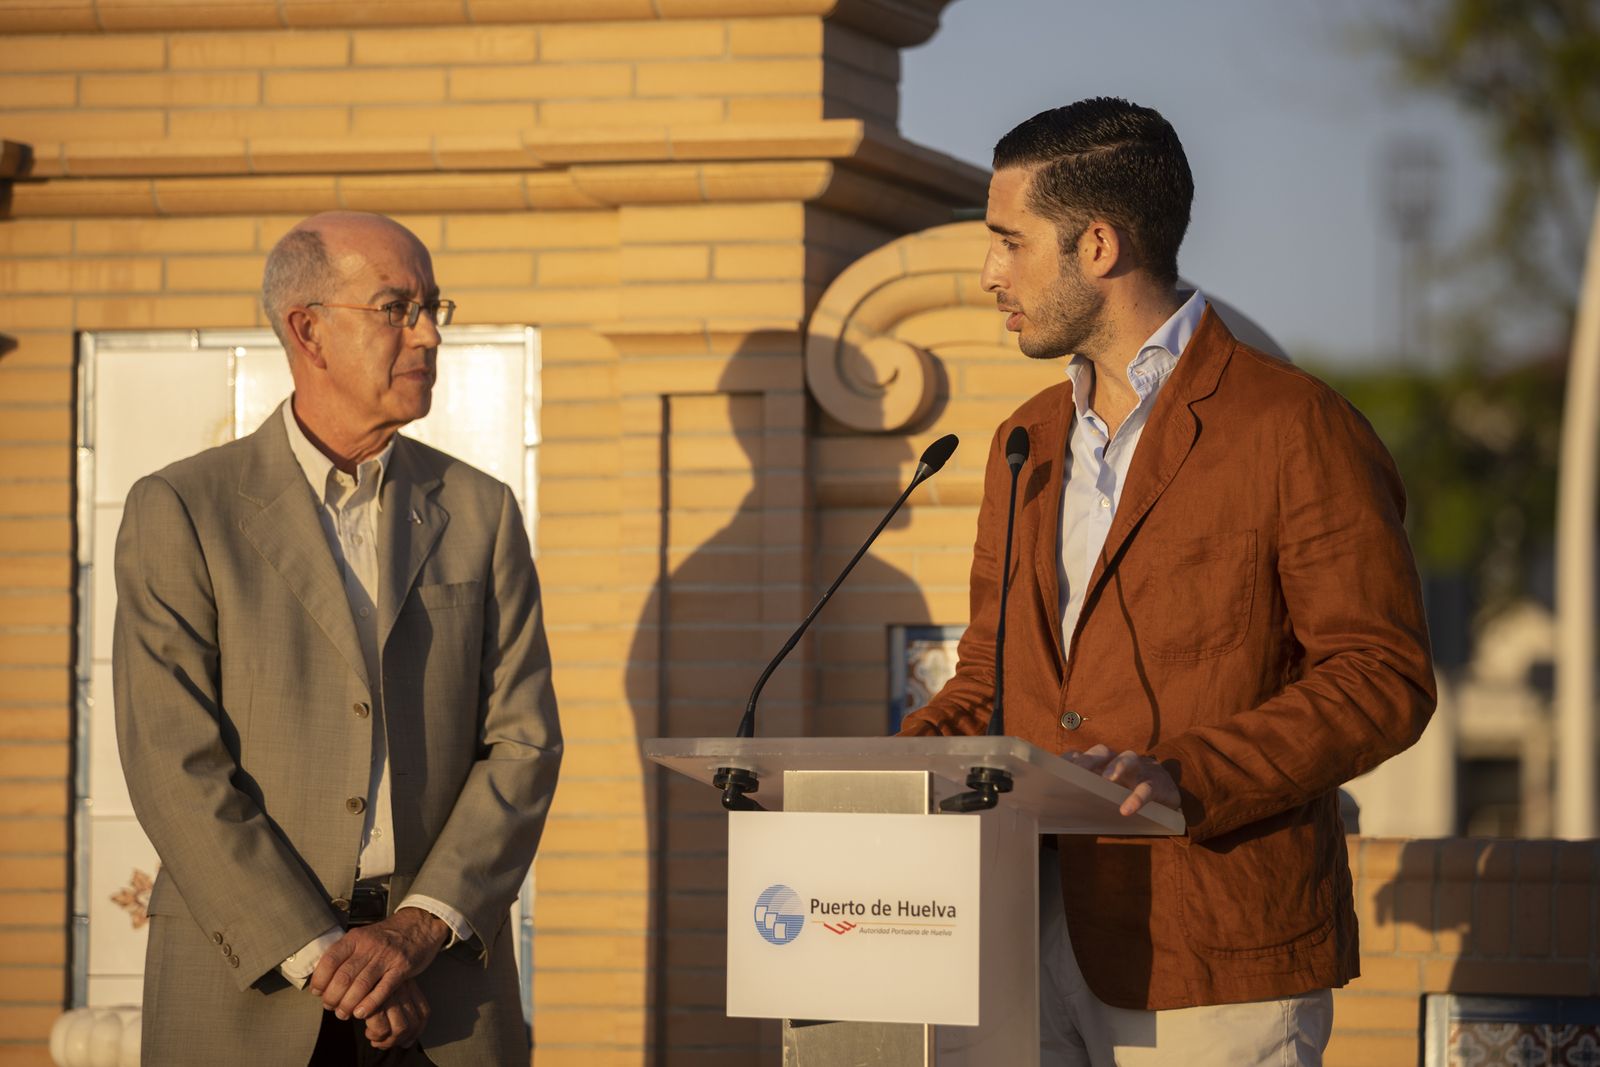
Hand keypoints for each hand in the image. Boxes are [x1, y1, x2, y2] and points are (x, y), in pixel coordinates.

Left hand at [310, 907, 447, 1021]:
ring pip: (361, 985)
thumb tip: (322, 978)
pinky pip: (383, 990)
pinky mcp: (402, 968)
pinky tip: (361, 1013)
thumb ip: (344, 954)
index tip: (317, 992)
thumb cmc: (387, 936)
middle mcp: (369, 946)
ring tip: (343, 1013)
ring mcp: (386, 956)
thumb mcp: (363, 936)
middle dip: (333, 997)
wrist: (419, 924)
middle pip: (344, 977)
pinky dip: (370, 1004)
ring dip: (348, 1004)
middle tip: (331, 1006)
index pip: (330, 960)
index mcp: (355, 938)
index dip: (320, 980)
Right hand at [360, 978, 430, 1050]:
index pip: (423, 1014)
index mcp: (409, 985)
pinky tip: (367, 1030)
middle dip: (398, 1040)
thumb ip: (397, 1007)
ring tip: (374, 1037)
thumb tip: (408, 1042)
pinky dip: (376, 1035)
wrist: (347, 962)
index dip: (416, 1032)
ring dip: (387, 1040)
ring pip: (400, 1028)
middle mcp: (403, 988)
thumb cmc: (365, 978)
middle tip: (383, 1042)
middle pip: (413, 1024)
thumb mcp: (385, 986)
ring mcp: (389, 993)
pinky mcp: (374, 1000)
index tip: (405, 1041)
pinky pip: (382, 1027)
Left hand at [1064, 744, 1179, 816]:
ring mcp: (1140, 770)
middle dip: (1088, 759)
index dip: (1069, 759)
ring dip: (1116, 766)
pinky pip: (1146, 788)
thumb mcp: (1107, 792)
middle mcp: (1119, 761)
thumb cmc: (1129, 793)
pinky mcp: (1157, 784)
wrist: (1168, 794)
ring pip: (1128, 758)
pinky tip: (1127, 810)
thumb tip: (1059, 810)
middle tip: (1076, 771)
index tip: (1054, 769)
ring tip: (1107, 779)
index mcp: (1103, 763)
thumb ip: (1088, 795)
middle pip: (1102, 751)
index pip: (1083, 754)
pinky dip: (1137, 798)